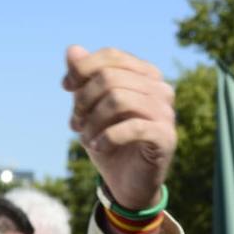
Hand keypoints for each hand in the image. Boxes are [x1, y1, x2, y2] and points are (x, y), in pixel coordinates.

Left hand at [64, 45, 175, 208]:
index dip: (83, 68)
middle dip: (84, 99)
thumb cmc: (110, 141)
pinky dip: (107, 137)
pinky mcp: (166, 137)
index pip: (113, 57)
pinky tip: (97, 147)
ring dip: (93, 120)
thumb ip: (84, 78)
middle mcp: (162, 90)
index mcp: (147, 76)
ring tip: (84, 138)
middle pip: (111, 77)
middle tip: (75, 122)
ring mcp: (167, 113)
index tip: (66, 87)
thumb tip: (73, 49)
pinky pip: (132, 127)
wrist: (128, 183)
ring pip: (119, 99)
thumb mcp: (90, 107)